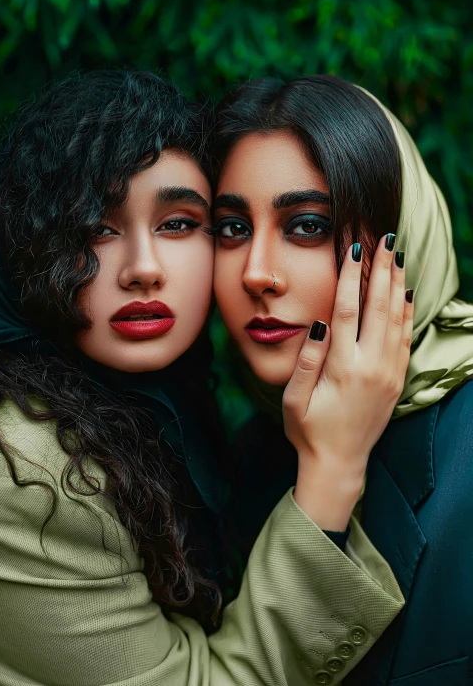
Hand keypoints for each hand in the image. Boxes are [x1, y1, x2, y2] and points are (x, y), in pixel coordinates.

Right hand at [283, 235, 413, 529]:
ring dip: (397, 284)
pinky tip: (407, 293)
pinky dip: (408, 313)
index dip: (350, 277)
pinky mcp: (396, 381)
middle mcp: (370, 367)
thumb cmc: (308, 430)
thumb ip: (306, 360)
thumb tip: (318, 322)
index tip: (354, 249)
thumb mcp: (294, 398)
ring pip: (397, 319)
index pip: (347, 310)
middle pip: (379, 307)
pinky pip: (406, 340)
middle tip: (384, 239)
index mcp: (342, 368)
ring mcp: (388, 374)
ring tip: (397, 256)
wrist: (338, 465)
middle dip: (382, 269)